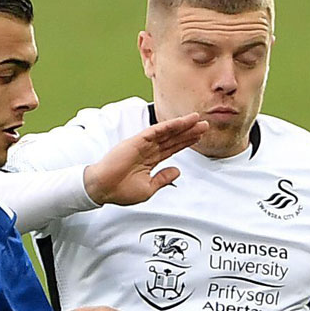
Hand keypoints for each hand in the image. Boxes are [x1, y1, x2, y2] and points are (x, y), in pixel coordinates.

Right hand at [81, 113, 208, 206]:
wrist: (103, 188)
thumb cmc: (121, 190)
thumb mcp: (148, 188)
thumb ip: (163, 178)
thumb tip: (177, 171)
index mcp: (151, 161)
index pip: (172, 148)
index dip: (186, 142)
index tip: (199, 137)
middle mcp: (148, 150)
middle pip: (173, 139)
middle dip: (189, 132)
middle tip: (205, 125)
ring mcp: (143, 144)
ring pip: (167, 132)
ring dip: (182, 126)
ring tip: (197, 120)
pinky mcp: (137, 141)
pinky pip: (156, 131)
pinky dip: (168, 126)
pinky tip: (180, 122)